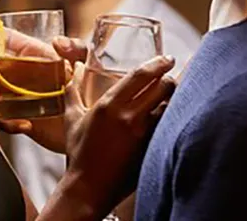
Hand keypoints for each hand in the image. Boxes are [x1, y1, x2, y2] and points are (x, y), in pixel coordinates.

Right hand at [0, 28, 87, 152]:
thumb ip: (77, 48)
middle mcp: (15, 72)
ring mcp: (13, 96)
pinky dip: (4, 122)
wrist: (92, 123)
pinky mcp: (16, 118)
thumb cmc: (89, 84)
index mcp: (28, 53)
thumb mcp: (88, 62)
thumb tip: (57, 42)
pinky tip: (24, 124)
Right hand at [60, 55, 175, 215]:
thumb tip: (74, 72)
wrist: (88, 187)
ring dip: (174, 97)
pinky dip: (172, 117)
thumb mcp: (72, 120)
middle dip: (171, 78)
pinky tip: (173, 116)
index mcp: (108, 105)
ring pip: (170, 105)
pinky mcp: (151, 148)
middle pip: (162, 87)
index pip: (141, 75)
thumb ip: (73, 93)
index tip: (166, 59)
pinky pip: (169, 125)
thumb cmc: (79, 153)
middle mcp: (127, 116)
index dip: (158, 63)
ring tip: (174, 94)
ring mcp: (142, 133)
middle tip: (172, 75)